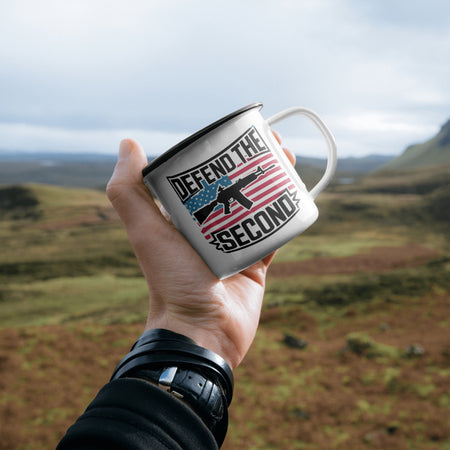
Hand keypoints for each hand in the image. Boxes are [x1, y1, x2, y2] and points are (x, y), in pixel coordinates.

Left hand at [106, 135, 294, 368]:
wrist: (202, 330)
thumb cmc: (172, 280)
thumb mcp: (146, 231)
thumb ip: (128, 192)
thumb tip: (128, 143)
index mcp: (185, 218)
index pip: (208, 175)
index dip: (226, 153)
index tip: (244, 135)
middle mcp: (210, 228)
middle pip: (239, 187)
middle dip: (258, 164)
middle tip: (277, 147)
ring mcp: (235, 245)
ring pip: (260, 207)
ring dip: (277, 184)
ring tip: (290, 164)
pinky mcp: (256, 263)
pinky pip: (275, 235)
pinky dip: (286, 217)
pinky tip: (298, 196)